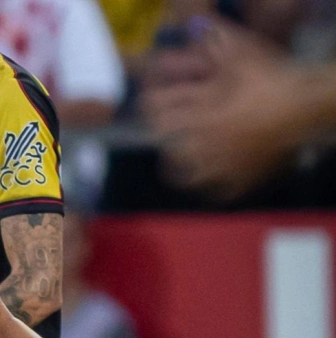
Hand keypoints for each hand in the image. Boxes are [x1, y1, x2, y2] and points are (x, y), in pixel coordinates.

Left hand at [143, 18, 300, 202]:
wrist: (306, 107)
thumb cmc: (273, 81)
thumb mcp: (242, 58)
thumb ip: (217, 43)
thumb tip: (198, 27)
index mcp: (201, 116)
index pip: (160, 115)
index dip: (153, 108)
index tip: (151, 105)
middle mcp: (207, 144)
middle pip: (170, 149)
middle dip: (166, 140)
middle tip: (165, 135)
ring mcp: (226, 165)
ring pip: (190, 175)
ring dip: (181, 169)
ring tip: (177, 164)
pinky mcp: (245, 179)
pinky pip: (222, 191)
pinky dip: (215, 188)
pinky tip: (214, 182)